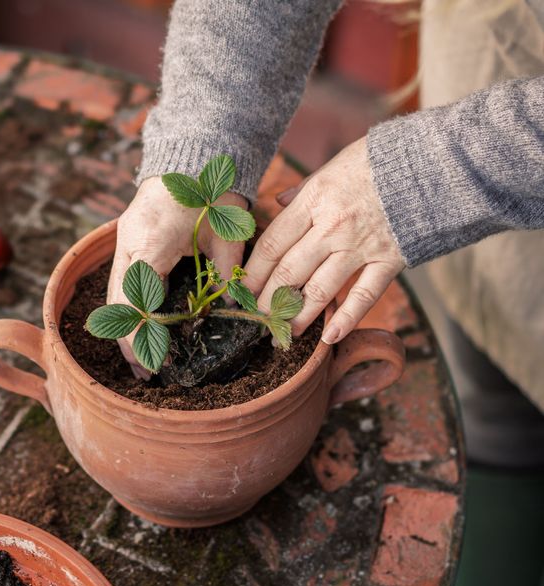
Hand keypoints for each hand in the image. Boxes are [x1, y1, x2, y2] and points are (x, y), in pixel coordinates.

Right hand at [108, 177, 247, 377]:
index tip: (157, 363)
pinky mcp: (126, 240)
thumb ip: (229, 274)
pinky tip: (140, 326)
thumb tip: (236, 312)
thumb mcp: (227, 235)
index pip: (139, 301)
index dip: (144, 336)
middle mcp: (130, 244)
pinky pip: (121, 282)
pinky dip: (127, 308)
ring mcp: (123, 241)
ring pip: (115, 295)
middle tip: (147, 371)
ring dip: (124, 327)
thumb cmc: (214, 192)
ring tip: (140, 358)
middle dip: (129, 341)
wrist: (193, 154)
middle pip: (118, 304)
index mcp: (154, 242)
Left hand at [241, 137, 405, 344]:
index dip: (253, 272)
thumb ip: (303, 189)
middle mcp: (333, 226)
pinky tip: (329, 336)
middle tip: (254, 320)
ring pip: (320, 289)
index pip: (273, 244)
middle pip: (289, 271)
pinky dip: (346, 318)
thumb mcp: (332, 166)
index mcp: (314, 201)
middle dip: (267, 300)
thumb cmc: (378, 161)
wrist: (435, 161)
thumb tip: (278, 203)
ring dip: (297, 316)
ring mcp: (361, 246)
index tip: (239, 291)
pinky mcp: (391, 259)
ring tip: (282, 335)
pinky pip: (364, 295)